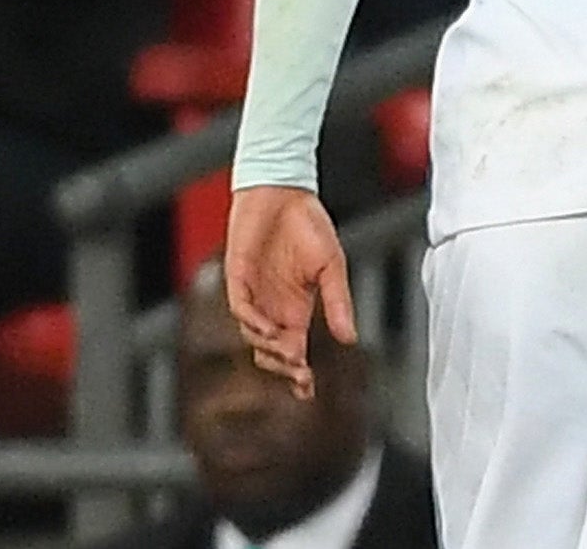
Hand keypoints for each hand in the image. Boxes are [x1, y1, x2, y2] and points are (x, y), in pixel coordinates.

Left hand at [225, 186, 356, 400]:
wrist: (284, 193)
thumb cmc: (308, 225)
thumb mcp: (333, 266)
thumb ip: (338, 302)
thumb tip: (350, 337)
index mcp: (297, 307)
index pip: (295, 350)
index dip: (299, 373)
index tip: (308, 392)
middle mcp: (273, 307)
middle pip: (272, 351)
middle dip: (285, 368)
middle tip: (301, 376)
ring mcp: (254, 294)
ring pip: (254, 336)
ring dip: (270, 348)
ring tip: (290, 351)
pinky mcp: (237, 278)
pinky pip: (241, 309)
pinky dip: (254, 323)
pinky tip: (269, 329)